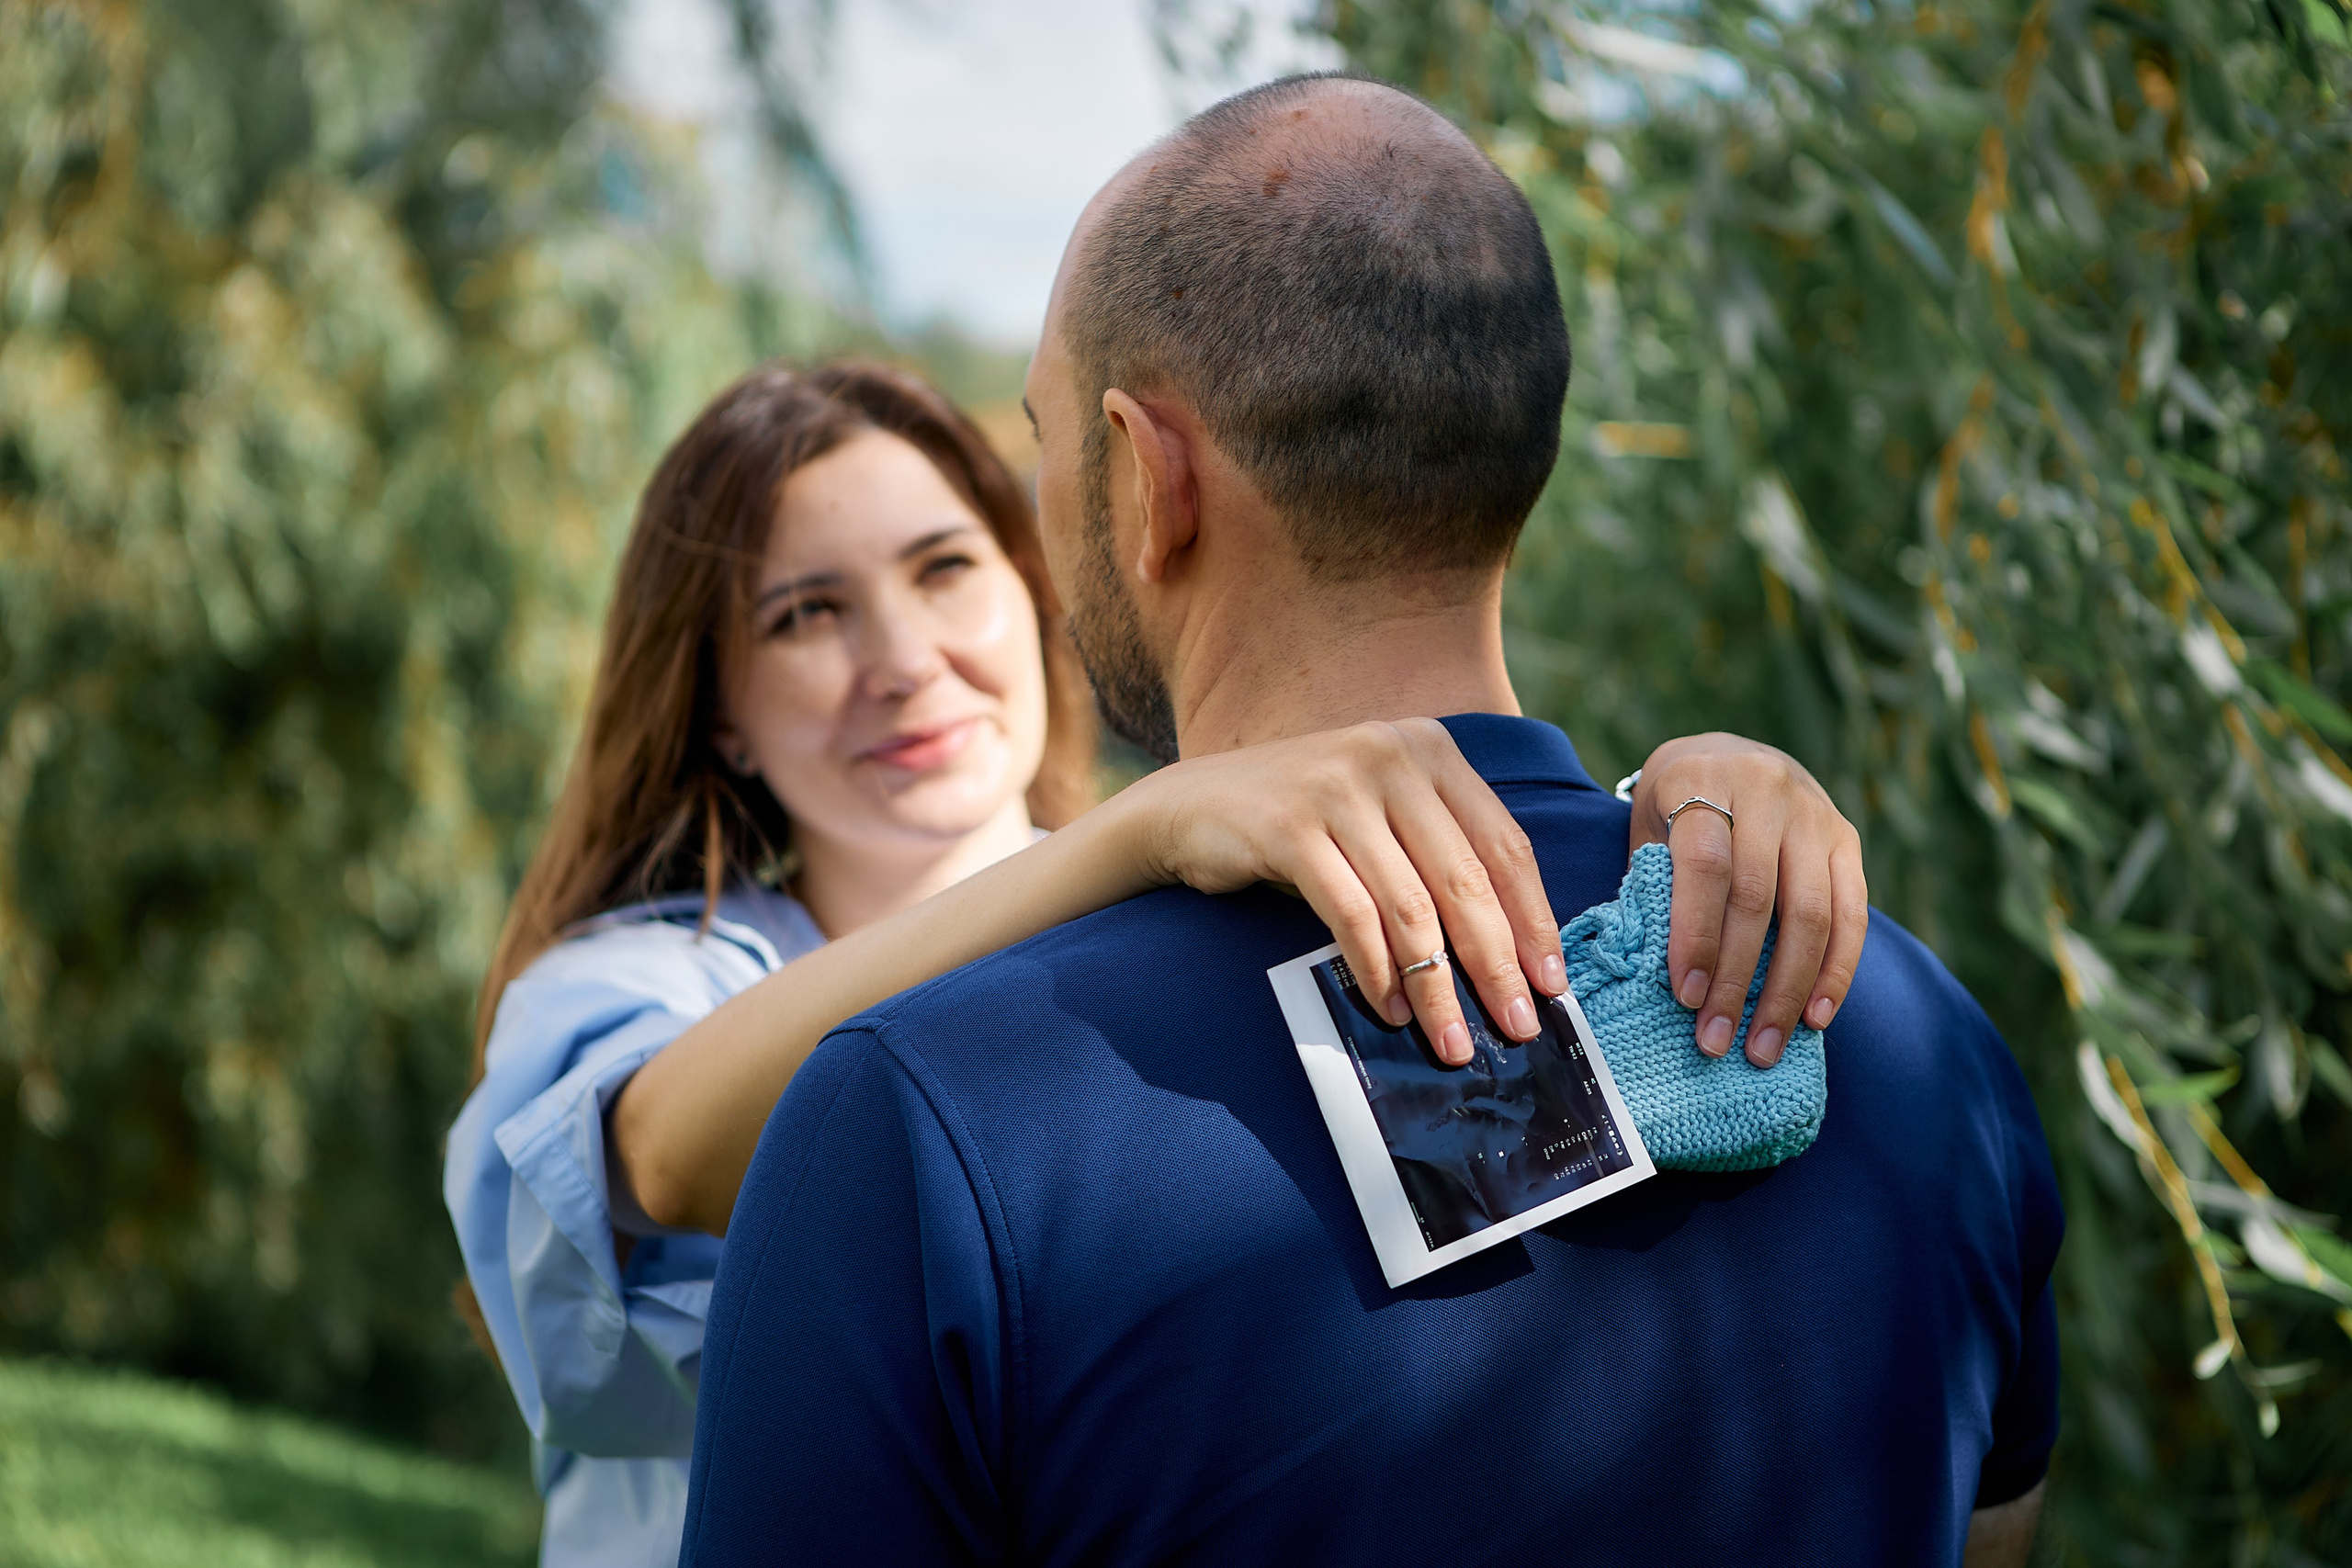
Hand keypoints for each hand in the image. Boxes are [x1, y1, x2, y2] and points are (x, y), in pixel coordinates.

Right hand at [1117, 719, 1562, 1065]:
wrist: (1190, 806)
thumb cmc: (1302, 824)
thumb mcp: (1381, 816)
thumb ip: (1437, 855)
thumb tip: (1512, 953)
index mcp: (1429, 750)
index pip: (1504, 844)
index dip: (1534, 919)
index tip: (1550, 983)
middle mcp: (1390, 756)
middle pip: (1465, 879)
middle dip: (1496, 965)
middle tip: (1515, 1027)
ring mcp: (1338, 786)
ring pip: (1411, 907)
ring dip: (1437, 986)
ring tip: (1450, 1039)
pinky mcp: (1289, 825)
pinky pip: (1351, 915)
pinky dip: (1376, 971)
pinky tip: (1390, 1009)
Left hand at [1629, 734, 1866, 1067]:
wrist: (1725, 753)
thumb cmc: (1674, 805)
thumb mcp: (1650, 825)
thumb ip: (1656, 884)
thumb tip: (1666, 977)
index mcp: (1702, 779)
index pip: (1705, 867)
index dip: (1697, 936)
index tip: (1686, 998)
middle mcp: (1764, 789)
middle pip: (1757, 898)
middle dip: (1738, 979)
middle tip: (1717, 1040)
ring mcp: (1813, 812)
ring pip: (1811, 912)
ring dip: (1788, 989)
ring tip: (1764, 1047)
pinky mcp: (1847, 837)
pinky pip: (1852, 913)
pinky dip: (1836, 971)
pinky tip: (1816, 1017)